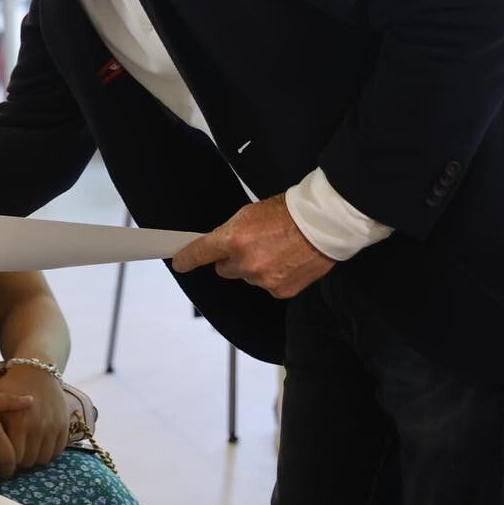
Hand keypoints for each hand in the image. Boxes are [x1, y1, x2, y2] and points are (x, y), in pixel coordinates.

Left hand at [0, 366, 70, 470]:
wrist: (36, 370)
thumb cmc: (11, 385)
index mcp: (18, 422)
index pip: (12, 457)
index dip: (5, 461)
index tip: (1, 460)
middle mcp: (37, 426)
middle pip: (28, 461)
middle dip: (19, 463)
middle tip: (13, 458)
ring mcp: (52, 426)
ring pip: (43, 459)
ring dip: (34, 459)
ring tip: (26, 452)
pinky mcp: (64, 425)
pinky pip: (57, 451)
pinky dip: (48, 453)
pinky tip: (39, 447)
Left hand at [172, 195, 333, 299]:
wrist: (323, 225)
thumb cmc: (288, 213)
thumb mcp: (249, 213)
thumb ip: (230, 233)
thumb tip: (219, 245)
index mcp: (234, 239)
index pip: (200, 253)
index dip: (187, 259)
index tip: (180, 263)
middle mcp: (245, 262)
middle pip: (224, 269)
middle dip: (232, 260)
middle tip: (251, 246)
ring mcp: (263, 279)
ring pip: (247, 277)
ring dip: (255, 267)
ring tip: (276, 250)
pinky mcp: (279, 291)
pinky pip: (267, 286)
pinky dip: (273, 277)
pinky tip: (286, 262)